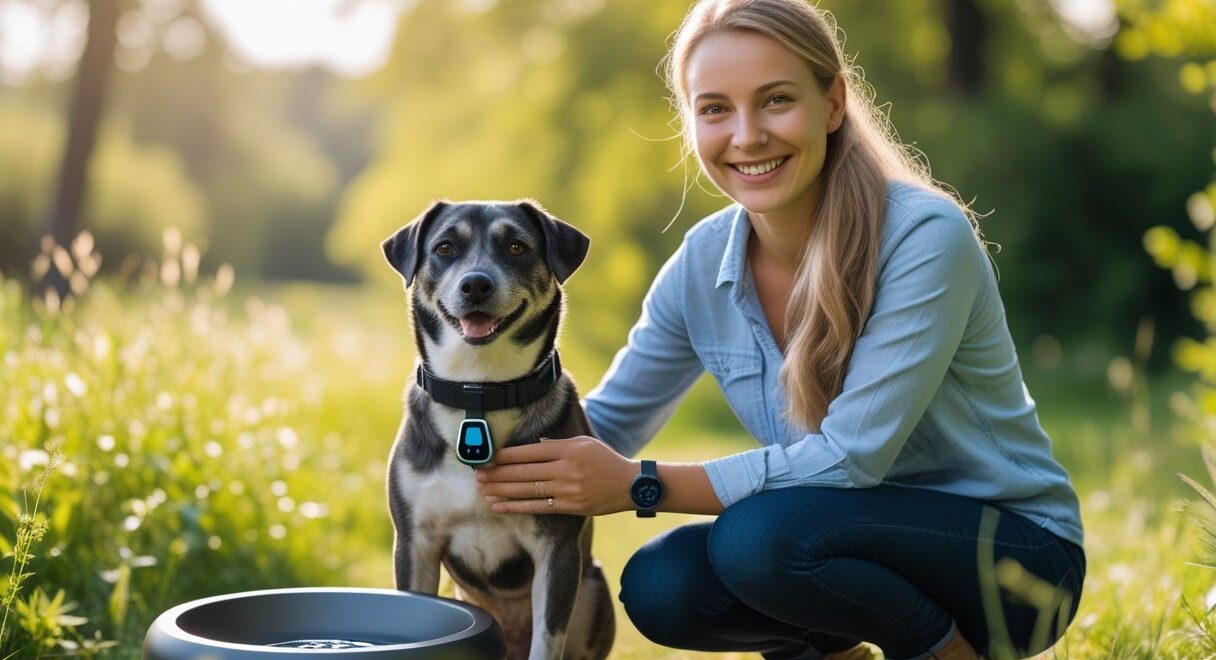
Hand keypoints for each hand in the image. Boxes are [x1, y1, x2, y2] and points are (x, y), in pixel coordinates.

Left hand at [475, 436, 636, 515]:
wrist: (630, 485)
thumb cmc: (605, 460)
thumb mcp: (584, 443)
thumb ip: (558, 444)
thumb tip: (534, 446)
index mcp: (568, 450)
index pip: (529, 452)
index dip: (505, 455)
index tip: (487, 457)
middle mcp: (565, 469)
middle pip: (524, 471)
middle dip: (497, 473)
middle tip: (477, 474)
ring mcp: (567, 490)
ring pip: (526, 490)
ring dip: (501, 490)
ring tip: (482, 489)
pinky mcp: (569, 507)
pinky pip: (536, 508)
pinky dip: (515, 507)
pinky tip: (498, 506)